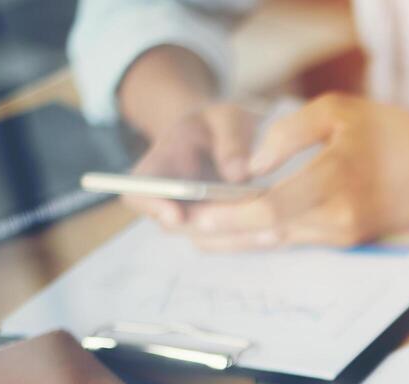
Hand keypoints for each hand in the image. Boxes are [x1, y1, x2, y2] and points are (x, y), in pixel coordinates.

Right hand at [125, 102, 260, 226]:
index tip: (177, 214)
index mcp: (160, 164)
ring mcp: (191, 216)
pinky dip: (246, 237)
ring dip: (229, 235)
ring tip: (262, 228)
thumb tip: (239, 174)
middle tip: (238, 222)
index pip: (138, 190)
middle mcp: (170, 198)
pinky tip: (270, 230)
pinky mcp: (217, 228)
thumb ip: (233, 139)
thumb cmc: (224, 123)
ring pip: (203, 237)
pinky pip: (227, 240)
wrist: (234, 138)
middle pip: (173, 224)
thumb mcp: (229, 118)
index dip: (151, 205)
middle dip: (202, 226)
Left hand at [181, 93, 408, 251]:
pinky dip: (267, 235)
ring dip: (240, 238)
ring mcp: (345, 234)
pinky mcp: (349, 240)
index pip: (272, 208)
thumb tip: (251, 167)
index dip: (230, 216)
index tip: (197, 215)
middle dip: (223, 234)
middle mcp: (339, 217)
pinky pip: (299, 238)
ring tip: (201, 234)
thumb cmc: (393, 132)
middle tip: (184, 230)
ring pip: (281, 241)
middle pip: (269, 233)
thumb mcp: (337, 110)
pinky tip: (240, 231)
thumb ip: (287, 134)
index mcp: (336, 180)